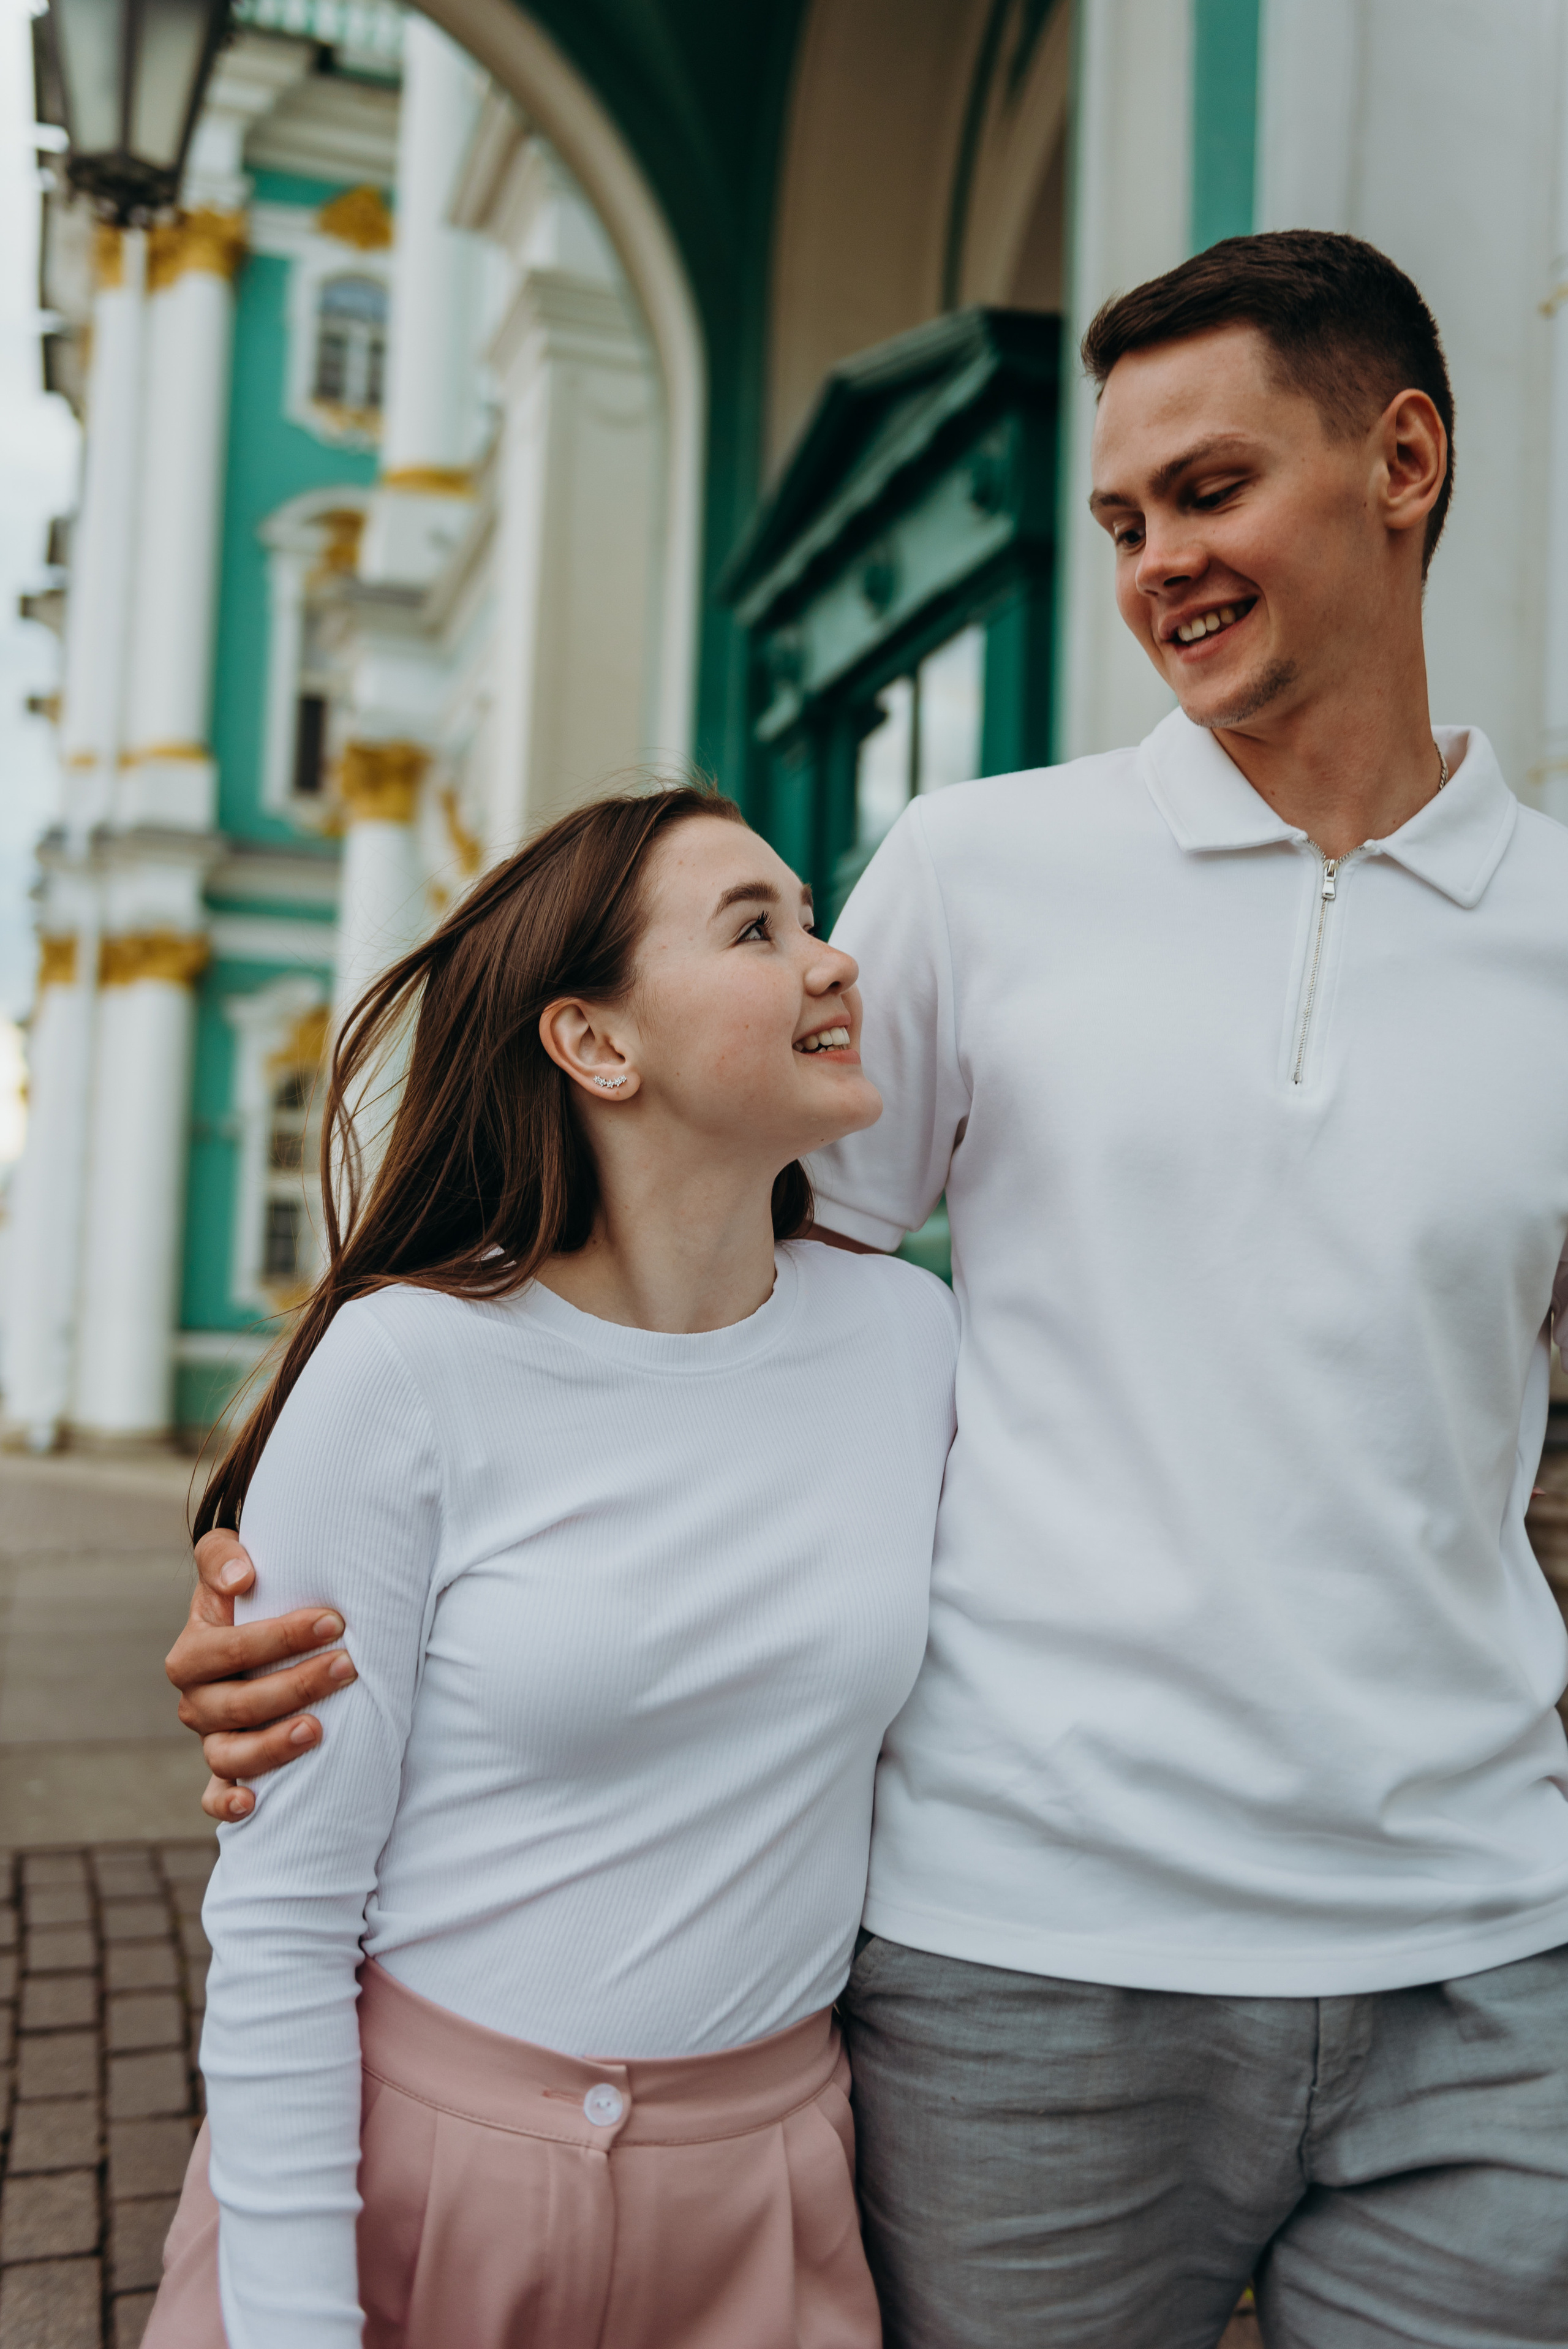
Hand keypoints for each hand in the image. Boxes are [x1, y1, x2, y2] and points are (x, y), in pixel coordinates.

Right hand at [165, 1528, 356, 1821]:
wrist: (253, 1625)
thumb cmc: (250, 1592)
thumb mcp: (230, 1562)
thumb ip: (221, 1557)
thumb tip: (242, 1576)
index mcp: (193, 1652)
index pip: (227, 1649)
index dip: (278, 1637)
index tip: (333, 1621)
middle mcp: (198, 1700)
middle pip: (236, 1704)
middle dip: (294, 1686)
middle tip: (346, 1666)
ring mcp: (213, 1738)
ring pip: (229, 1755)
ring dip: (272, 1746)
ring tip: (317, 1730)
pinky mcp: (228, 1770)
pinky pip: (215, 1797)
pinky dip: (228, 1803)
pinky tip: (254, 1803)